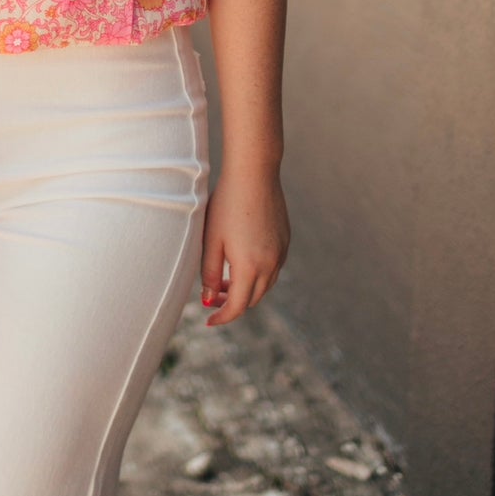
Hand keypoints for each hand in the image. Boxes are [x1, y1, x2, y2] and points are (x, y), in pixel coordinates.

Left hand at [200, 167, 289, 327]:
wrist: (254, 174)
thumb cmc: (226, 204)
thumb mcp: (211, 240)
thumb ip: (209, 273)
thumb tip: (208, 299)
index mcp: (250, 267)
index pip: (237, 306)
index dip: (222, 317)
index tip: (209, 321)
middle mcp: (271, 264)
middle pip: (253, 298)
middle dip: (233, 303)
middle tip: (213, 297)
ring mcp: (281, 252)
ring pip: (265, 285)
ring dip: (246, 288)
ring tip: (225, 279)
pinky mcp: (285, 240)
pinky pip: (273, 268)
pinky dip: (258, 274)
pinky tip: (242, 260)